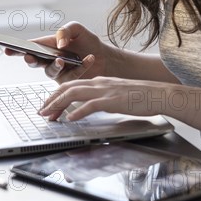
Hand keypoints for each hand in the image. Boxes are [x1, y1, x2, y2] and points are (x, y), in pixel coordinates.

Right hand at [4, 22, 106, 82]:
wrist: (104, 56)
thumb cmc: (87, 42)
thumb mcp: (76, 29)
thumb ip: (65, 30)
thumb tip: (59, 43)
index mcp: (46, 46)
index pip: (28, 47)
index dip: (16, 49)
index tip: (6, 49)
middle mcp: (48, 60)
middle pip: (34, 62)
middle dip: (30, 60)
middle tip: (29, 58)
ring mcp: (58, 72)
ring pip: (50, 72)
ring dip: (54, 66)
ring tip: (62, 60)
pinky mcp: (69, 82)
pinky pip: (71, 77)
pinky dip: (81, 67)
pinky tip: (89, 58)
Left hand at [39, 77, 166, 120]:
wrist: (159, 94)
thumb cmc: (141, 97)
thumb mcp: (116, 95)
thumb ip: (101, 99)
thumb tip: (88, 108)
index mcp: (99, 81)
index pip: (71, 85)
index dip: (56, 95)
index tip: (47, 105)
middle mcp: (99, 83)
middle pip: (67, 88)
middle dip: (51, 100)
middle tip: (41, 112)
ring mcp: (104, 90)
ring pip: (73, 94)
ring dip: (58, 105)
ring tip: (49, 115)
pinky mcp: (112, 100)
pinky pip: (90, 105)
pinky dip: (77, 112)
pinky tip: (69, 119)